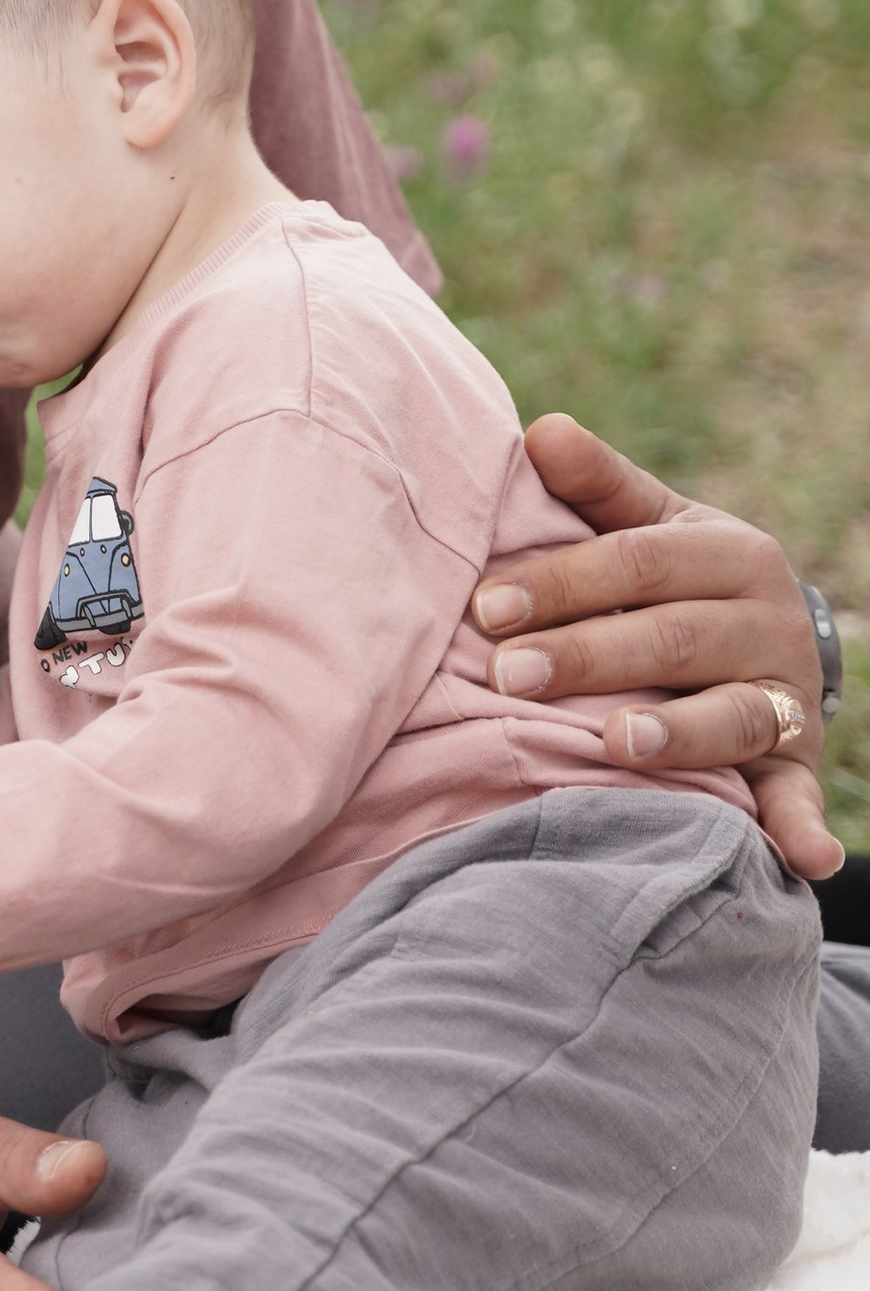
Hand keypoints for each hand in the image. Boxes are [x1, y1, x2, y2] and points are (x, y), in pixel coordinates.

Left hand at [480, 414, 840, 877]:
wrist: (768, 643)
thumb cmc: (676, 580)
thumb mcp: (652, 526)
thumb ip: (597, 486)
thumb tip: (541, 430)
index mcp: (728, 553)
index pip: (637, 562)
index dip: (560, 582)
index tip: (484, 608)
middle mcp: (767, 621)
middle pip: (673, 638)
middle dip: (590, 656)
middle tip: (509, 676)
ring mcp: (784, 696)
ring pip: (732, 715)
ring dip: (681, 734)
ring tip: (620, 744)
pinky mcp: (795, 763)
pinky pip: (798, 796)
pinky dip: (802, 828)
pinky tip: (805, 860)